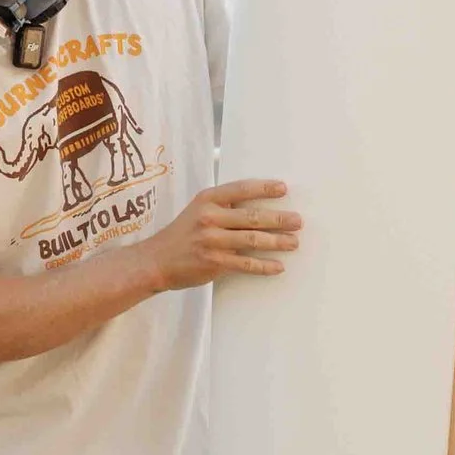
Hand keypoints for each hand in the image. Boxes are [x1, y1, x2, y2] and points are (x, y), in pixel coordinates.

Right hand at [158, 178, 301, 286]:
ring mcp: (212, 241)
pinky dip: (264, 266)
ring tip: (294, 242)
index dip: (264, 188)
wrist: (156, 260)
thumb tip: (257, 207)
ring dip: (277, 242)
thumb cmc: (182, 234)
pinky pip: (246, 263)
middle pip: (252, 216)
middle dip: (279, 219)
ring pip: (252, 240)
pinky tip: (278, 266)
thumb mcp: (198, 210)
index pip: (241, 189)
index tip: (283, 188)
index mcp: (208, 199)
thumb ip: (223, 206)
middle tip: (298, 221)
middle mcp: (210, 217)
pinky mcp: (214, 262)